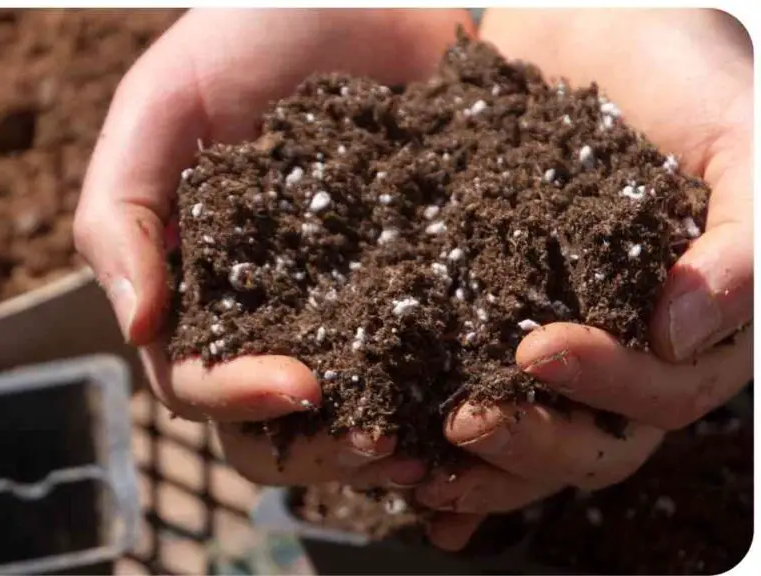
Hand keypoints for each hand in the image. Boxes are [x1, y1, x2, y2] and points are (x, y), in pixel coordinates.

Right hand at [73, 9, 472, 486]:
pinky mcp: (420, 286)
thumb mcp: (162, 103)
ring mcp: (343, 304)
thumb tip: (139, 328)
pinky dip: (444, 401)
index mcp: (196, 284)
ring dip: (382, 445)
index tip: (302, 385)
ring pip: (348, 414)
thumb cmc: (249, 31)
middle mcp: (266, 310)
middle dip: (317, 446)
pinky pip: (426, 366)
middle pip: (270, 425)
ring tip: (433, 446)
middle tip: (379, 444)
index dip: (238, 396)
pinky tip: (479, 407)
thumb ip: (123, 212)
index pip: (196, 378)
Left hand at [421, 8, 753, 550]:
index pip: (664, 394)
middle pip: (592, 439)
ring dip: (477, 467)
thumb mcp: (737, 132)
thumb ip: (744, 233)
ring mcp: (557, 340)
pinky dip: (439, 448)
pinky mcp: (487, 323)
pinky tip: (400, 475)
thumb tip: (684, 334)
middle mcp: (628, 350)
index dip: (607, 385)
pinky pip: (468, 396)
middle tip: (461, 420)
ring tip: (411, 466)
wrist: (587, 24)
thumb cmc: (677, 68)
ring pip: (530, 435)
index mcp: (698, 323)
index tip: (538, 348)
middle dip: (530, 439)